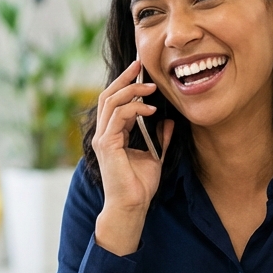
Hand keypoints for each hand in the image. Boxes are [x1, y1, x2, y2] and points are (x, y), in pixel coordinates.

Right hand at [92, 59, 173, 255]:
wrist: (132, 206)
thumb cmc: (140, 186)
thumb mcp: (156, 156)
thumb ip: (161, 138)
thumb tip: (169, 121)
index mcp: (112, 135)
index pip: (114, 102)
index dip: (126, 84)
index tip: (141, 72)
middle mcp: (103, 134)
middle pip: (108, 95)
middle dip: (124, 78)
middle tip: (141, 66)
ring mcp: (103, 139)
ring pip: (111, 102)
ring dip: (132, 90)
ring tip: (151, 88)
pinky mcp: (107, 145)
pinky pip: (118, 117)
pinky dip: (134, 108)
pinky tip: (151, 110)